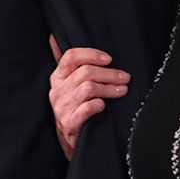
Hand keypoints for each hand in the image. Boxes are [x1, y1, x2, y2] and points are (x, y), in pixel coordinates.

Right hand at [48, 35, 129, 159]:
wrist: (71, 141)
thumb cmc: (75, 108)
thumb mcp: (69, 85)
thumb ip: (68, 64)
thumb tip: (53, 37)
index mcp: (57, 77)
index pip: (71, 56)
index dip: (91, 54)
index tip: (109, 59)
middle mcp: (56, 91)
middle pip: (85, 73)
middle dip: (109, 74)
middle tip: (125, 77)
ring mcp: (61, 108)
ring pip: (88, 89)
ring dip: (109, 88)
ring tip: (122, 90)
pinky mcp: (68, 124)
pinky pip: (86, 108)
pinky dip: (98, 105)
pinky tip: (105, 106)